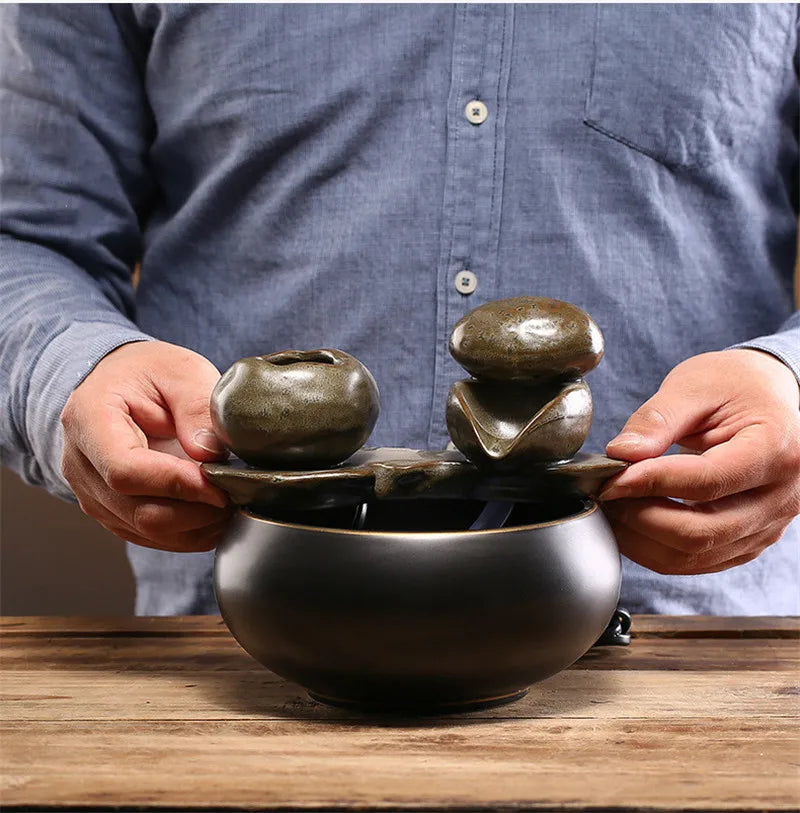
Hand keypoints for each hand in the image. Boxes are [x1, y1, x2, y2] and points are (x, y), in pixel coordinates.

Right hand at [60, 341, 231, 551]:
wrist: (118, 382)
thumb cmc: (146, 373)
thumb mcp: (179, 370)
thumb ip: (196, 407)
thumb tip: (209, 455)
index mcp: (89, 420)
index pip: (126, 471)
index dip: (178, 484)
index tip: (219, 484)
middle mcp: (80, 465)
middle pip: (138, 511)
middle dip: (196, 511)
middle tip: (235, 495)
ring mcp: (92, 494)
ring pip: (146, 531)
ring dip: (196, 527)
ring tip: (230, 504)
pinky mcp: (111, 512)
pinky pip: (149, 537)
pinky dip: (187, 534)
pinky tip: (213, 515)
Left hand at [600, 349, 799, 574]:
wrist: (767, 396)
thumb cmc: (734, 385)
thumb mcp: (693, 386)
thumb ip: (656, 420)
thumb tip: (620, 454)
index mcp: (775, 450)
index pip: (706, 482)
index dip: (650, 483)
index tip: (611, 478)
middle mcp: (781, 497)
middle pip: (701, 532)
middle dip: (640, 518)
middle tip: (605, 494)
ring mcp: (768, 526)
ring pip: (695, 556)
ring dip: (642, 539)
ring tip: (612, 508)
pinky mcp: (749, 541)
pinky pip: (697, 561)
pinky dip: (655, 548)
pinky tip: (631, 522)